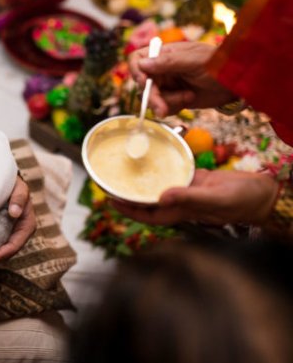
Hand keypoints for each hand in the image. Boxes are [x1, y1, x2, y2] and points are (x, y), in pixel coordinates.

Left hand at [0, 176, 34, 264]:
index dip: (2, 254)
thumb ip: (19, 197)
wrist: (4, 181)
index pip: (15, 245)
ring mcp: (9, 232)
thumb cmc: (14, 184)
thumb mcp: (19, 187)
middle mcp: (19, 232)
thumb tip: (15, 213)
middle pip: (6, 252)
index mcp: (27, 225)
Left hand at [111, 169, 278, 225]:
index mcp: (181, 212)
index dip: (128, 209)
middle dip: (128, 194)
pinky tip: (151, 157)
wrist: (262, 192)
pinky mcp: (194, 178)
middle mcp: (179, 202)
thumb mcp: (216, 198)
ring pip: (158, 186)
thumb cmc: (243, 200)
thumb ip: (190, 198)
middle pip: (147, 201)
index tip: (110, 200)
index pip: (147, 215)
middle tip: (110, 181)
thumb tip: (162, 197)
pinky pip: (172, 173)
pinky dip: (161, 166)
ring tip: (123, 170)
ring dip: (142, 180)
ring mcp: (186, 190)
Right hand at [128, 41, 235, 116]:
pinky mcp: (175, 99)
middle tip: (162, 108)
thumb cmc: (218, 65)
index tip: (145, 83)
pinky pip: (163, 107)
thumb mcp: (193, 60)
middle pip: (143, 85)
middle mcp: (162, 69)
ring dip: (167, 102)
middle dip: (152, 97)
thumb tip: (142, 64)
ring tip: (187, 97)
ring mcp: (168, 85)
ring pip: (152, 98)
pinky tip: (189, 99)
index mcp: (164, 54)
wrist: (238, 83)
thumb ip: (168, 61)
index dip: (136, 71)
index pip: (138, 60)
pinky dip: (174, 107)